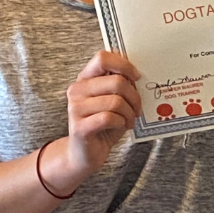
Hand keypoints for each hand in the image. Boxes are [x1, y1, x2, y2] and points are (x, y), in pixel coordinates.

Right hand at [61, 50, 141, 182]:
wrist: (85, 154)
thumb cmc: (103, 125)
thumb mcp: (113, 101)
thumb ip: (120, 85)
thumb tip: (136, 75)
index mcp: (85, 79)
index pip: (103, 58)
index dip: (124, 65)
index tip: (136, 77)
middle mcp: (77, 90)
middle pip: (116, 81)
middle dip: (135, 97)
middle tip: (137, 109)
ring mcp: (76, 108)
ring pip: (116, 101)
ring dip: (129, 113)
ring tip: (129, 120)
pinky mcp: (80, 127)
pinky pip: (109, 118)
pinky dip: (121, 123)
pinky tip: (121, 127)